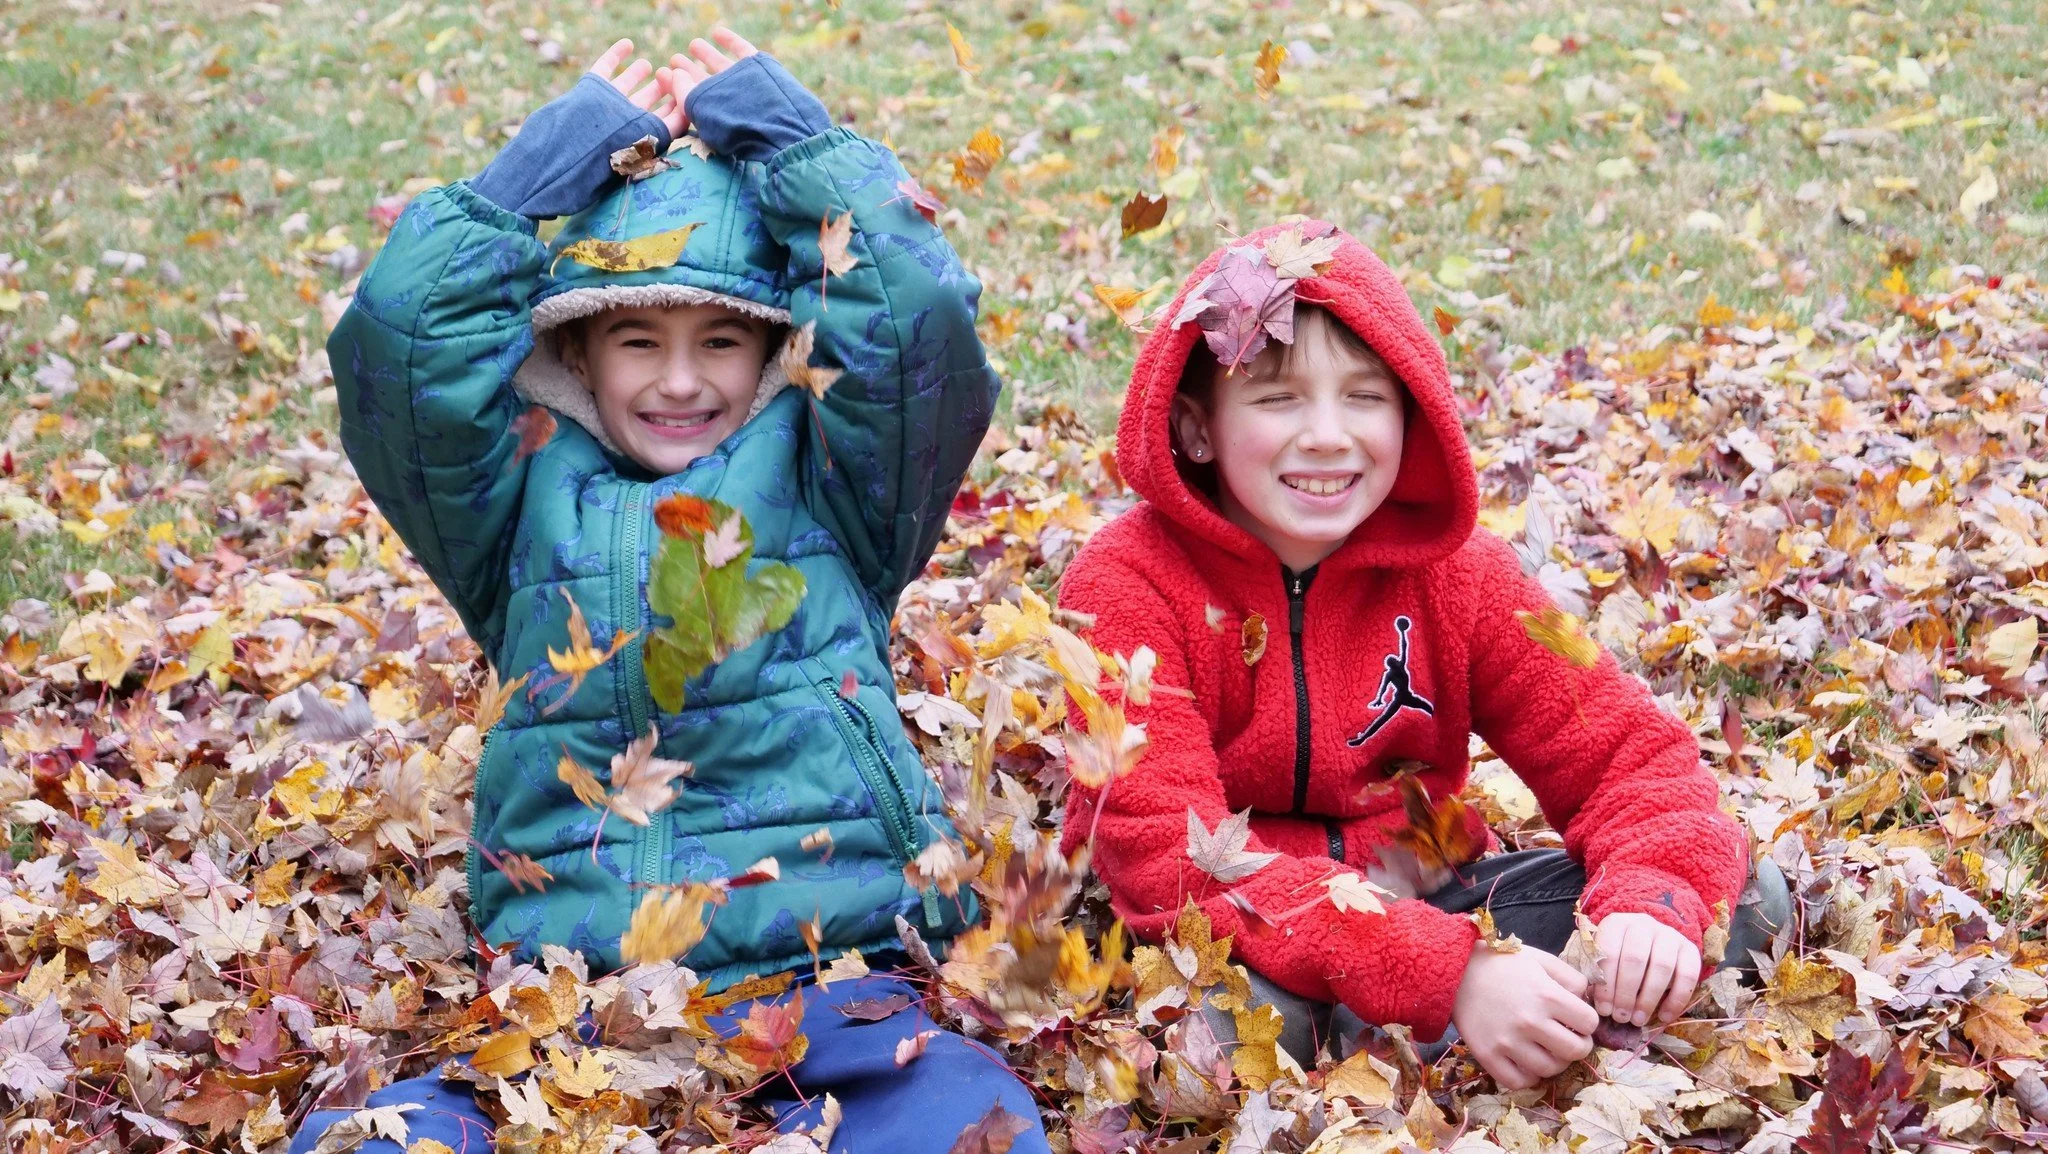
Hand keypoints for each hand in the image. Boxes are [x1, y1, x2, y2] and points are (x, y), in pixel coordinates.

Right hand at [585, 38, 687, 138]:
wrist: (584, 141)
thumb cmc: (624, 143)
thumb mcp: (658, 134)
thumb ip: (676, 121)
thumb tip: (692, 103)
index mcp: (640, 134)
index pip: (663, 119)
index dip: (676, 105)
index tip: (689, 89)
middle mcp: (624, 119)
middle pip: (644, 101)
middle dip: (659, 89)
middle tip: (669, 75)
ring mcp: (607, 101)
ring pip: (625, 84)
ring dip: (636, 73)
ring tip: (647, 64)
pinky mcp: (593, 86)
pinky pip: (605, 66)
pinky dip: (615, 54)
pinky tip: (628, 43)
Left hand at [661, 27, 760, 123]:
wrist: (780, 122)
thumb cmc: (737, 124)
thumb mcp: (701, 110)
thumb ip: (684, 92)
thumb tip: (673, 73)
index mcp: (714, 118)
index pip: (690, 100)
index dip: (675, 86)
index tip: (661, 71)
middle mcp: (729, 102)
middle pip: (705, 85)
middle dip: (689, 72)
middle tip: (674, 59)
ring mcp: (745, 84)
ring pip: (722, 67)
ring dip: (707, 55)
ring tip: (693, 44)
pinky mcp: (759, 68)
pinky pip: (741, 51)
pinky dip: (729, 40)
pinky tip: (717, 32)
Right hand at [1450, 946, 1597, 1089]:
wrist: (1456, 971)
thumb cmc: (1501, 963)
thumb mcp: (1540, 959)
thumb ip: (1570, 977)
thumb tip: (1585, 1001)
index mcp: (1547, 995)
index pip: (1589, 1023)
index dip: (1586, 1021)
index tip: (1576, 1019)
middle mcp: (1530, 1021)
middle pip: (1575, 1051)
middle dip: (1578, 1045)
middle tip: (1567, 1038)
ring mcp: (1508, 1042)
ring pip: (1550, 1070)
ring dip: (1554, 1062)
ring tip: (1546, 1049)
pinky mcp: (1488, 1056)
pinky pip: (1519, 1082)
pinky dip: (1528, 1076)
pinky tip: (1525, 1061)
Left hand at [1593, 912, 1702, 1027]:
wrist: (1651, 941)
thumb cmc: (1619, 956)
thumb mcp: (1603, 958)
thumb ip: (1598, 975)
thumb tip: (1595, 1005)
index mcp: (1616, 923)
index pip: (1609, 953)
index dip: (1606, 984)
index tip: (1603, 1009)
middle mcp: (1643, 924)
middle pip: (1635, 959)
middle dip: (1626, 994)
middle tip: (1621, 1017)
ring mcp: (1669, 935)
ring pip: (1661, 966)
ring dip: (1649, 998)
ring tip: (1638, 1020)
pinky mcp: (1690, 949)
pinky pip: (1688, 976)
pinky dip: (1676, 1000)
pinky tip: (1664, 1017)